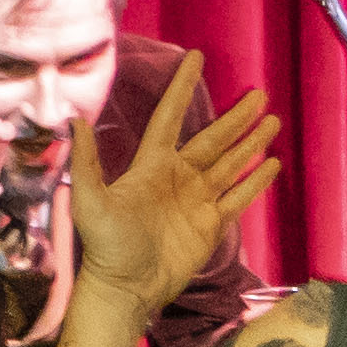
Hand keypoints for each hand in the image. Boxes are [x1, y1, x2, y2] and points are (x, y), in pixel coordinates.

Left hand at [70, 54, 282, 315]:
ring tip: (273, 121)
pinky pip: (238, 198)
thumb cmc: (106, 245)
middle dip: (236, 118)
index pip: (171, 117)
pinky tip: (272, 164)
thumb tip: (73, 118)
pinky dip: (255, 181)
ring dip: (251, 143)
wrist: (127, 288)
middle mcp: (177, 178)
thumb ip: (86, 160)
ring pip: (230, 164)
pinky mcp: (211, 226)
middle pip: (213, 139)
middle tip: (259, 94)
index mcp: (151, 165)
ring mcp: (197, 201)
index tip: (196, 58)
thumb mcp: (90, 201)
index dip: (183, 88)